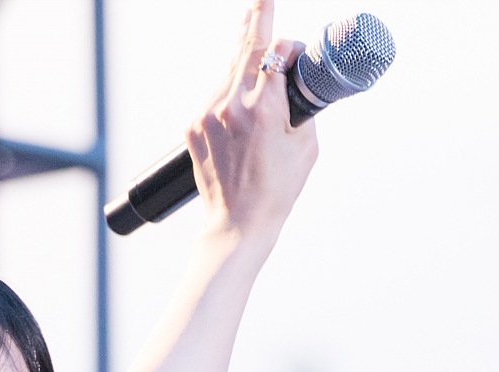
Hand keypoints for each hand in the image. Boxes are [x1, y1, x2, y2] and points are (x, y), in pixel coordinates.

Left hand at [187, 1, 316, 245]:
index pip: (275, 49)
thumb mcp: (305, 142)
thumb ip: (302, 105)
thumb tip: (296, 80)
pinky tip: (237, 96)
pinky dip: (228, 92)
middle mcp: (230, 105)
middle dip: (256, 19)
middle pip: (245, 47)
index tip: (294, 48)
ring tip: (250, 28)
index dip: (288, 43)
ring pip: (228, 71)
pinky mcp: (193, 127)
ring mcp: (207, 115)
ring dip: (242, 57)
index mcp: (262, 106)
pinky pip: (214, 97)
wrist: (237, 224)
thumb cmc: (277, 189)